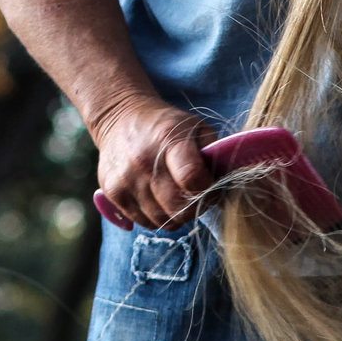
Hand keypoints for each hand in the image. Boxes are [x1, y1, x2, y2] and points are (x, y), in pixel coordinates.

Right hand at [90, 99, 218, 230]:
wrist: (120, 119)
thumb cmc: (167, 126)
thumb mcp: (197, 128)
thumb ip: (215, 155)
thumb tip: (229, 186)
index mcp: (169, 141)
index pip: (192, 179)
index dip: (208, 192)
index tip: (212, 189)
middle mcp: (143, 161)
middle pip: (177, 207)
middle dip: (194, 208)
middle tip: (197, 198)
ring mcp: (125, 178)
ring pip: (161, 220)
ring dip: (175, 215)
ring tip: (177, 197)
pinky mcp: (112, 192)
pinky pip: (143, 221)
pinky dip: (156, 217)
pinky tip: (158, 200)